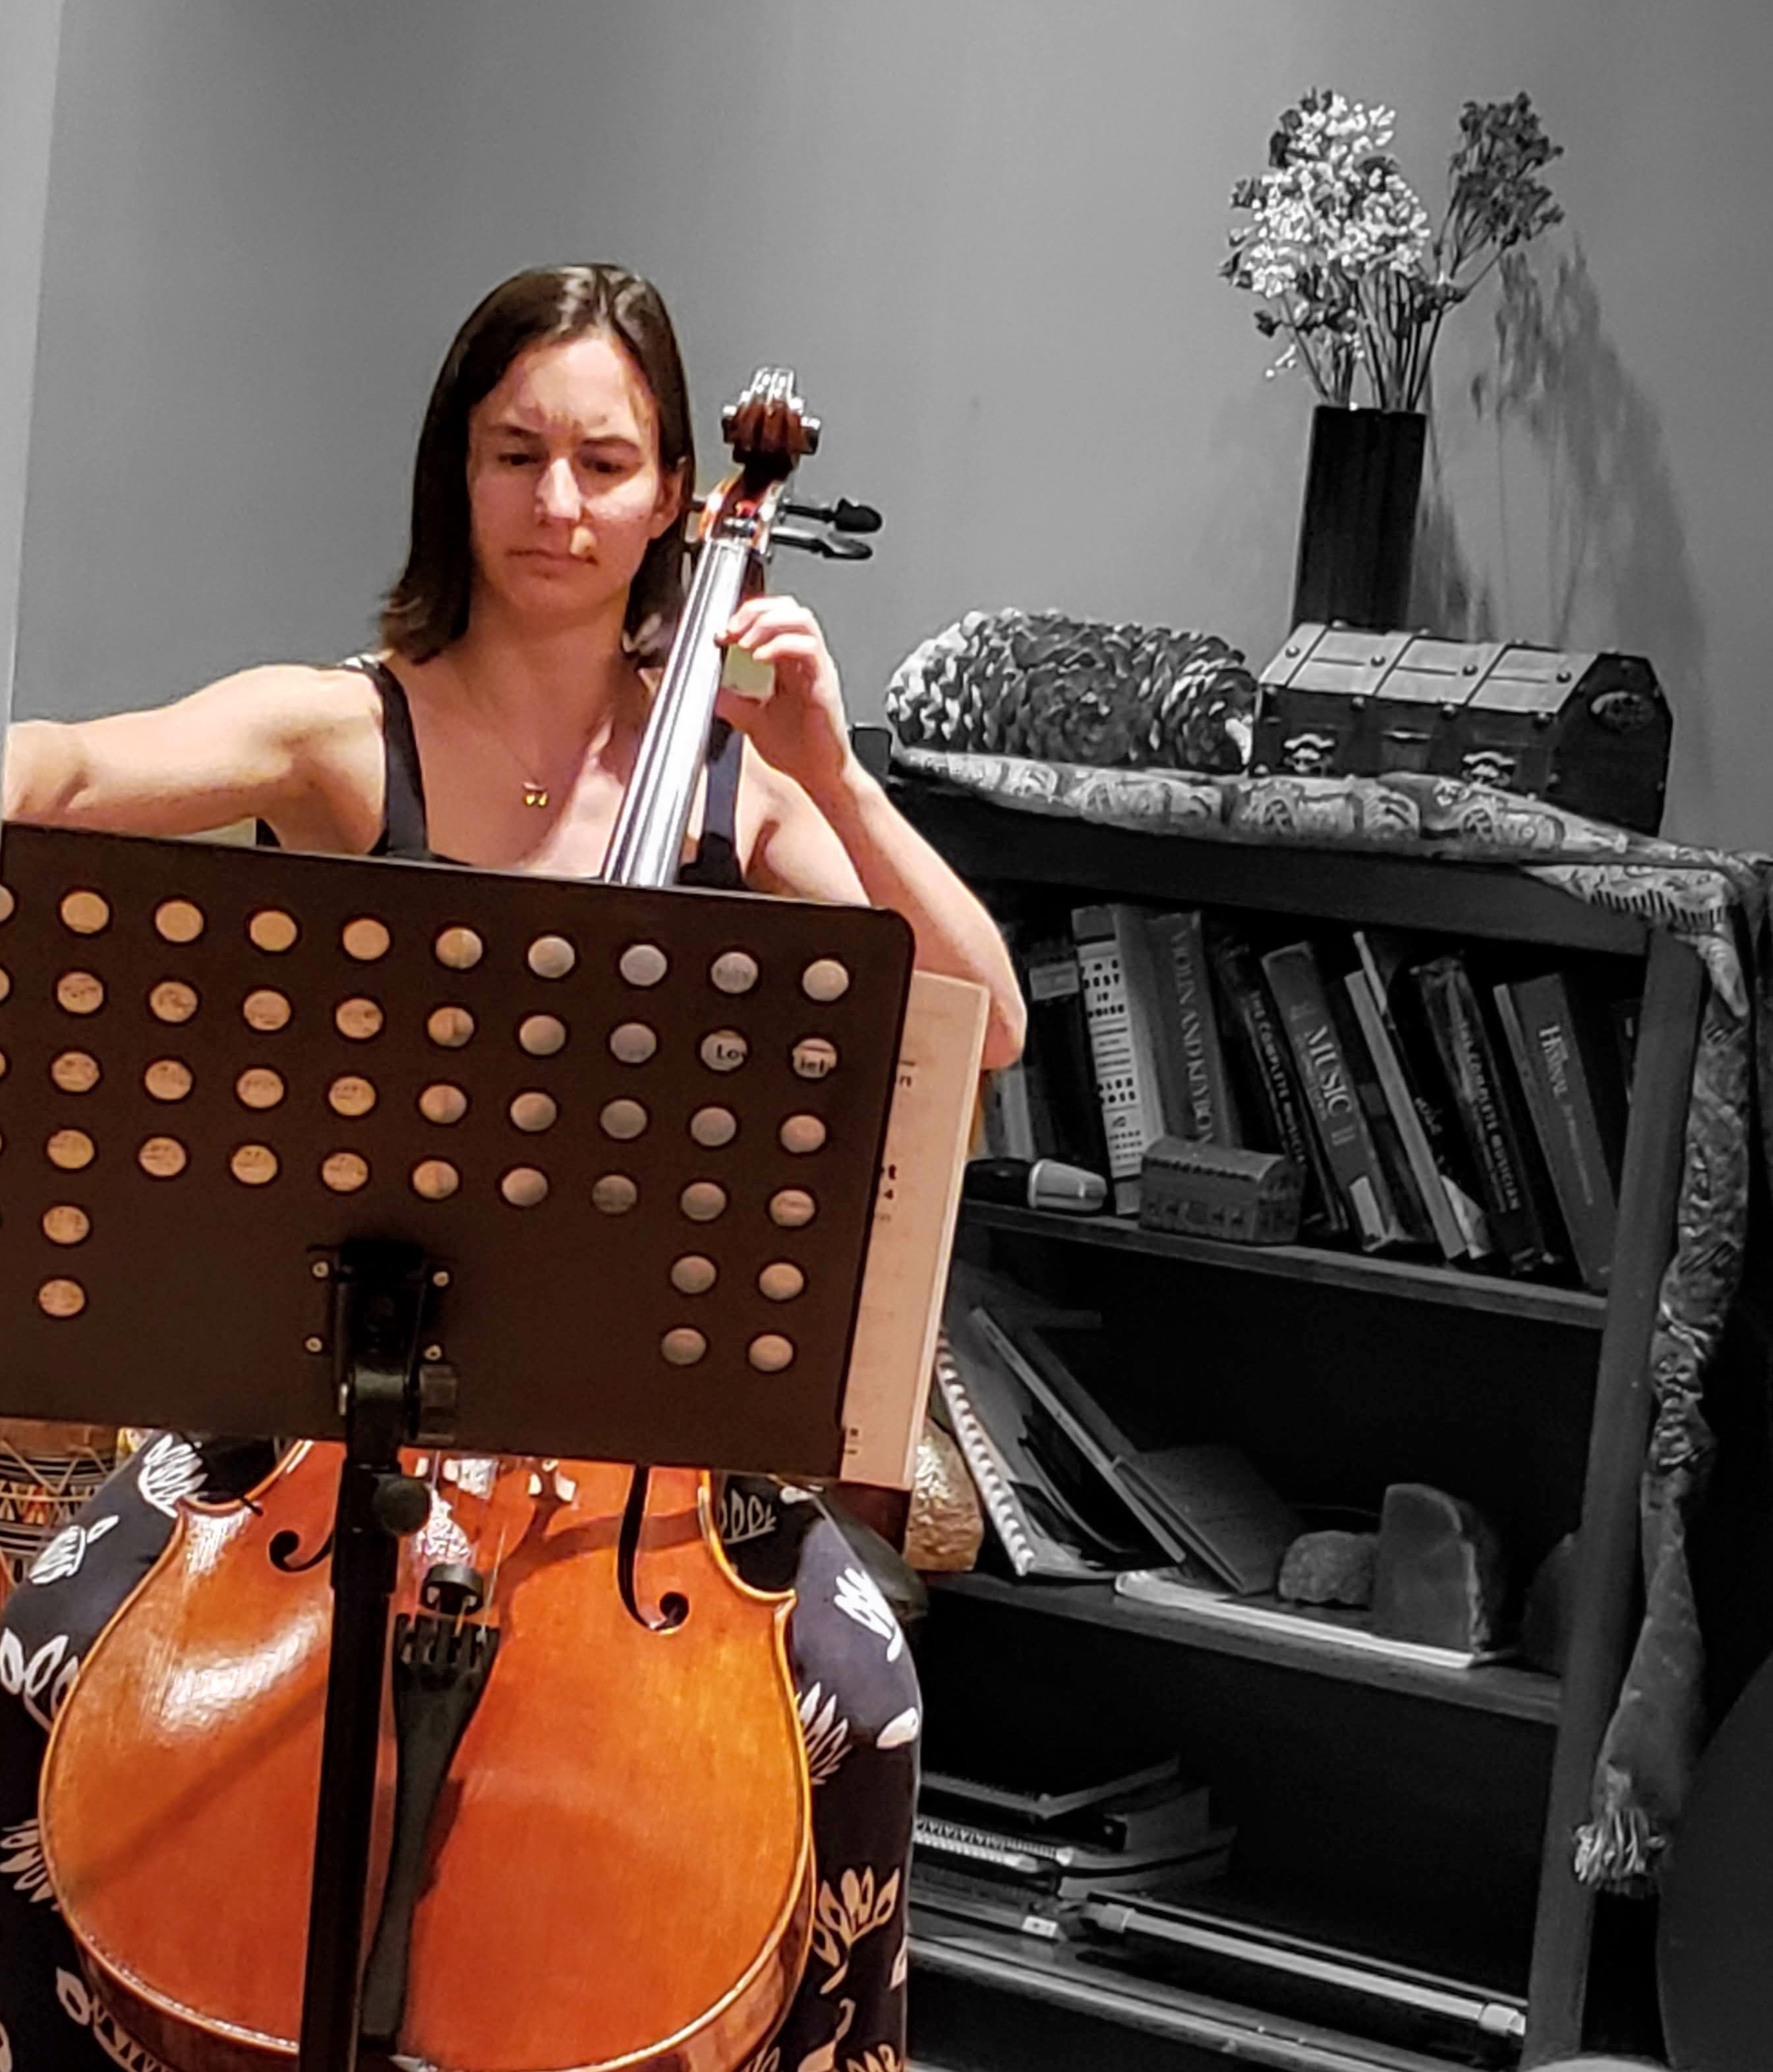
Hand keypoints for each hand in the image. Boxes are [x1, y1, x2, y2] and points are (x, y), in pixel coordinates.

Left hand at [716, 593, 854, 797]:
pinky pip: (808, 648)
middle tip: (731, 630)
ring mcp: (818, 669)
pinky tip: (759, 659)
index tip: (722, 633)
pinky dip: (780, 645)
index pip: (773, 617)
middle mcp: (806, 661)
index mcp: (791, 664)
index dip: (745, 616)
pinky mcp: (824, 683)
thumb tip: (708, 688)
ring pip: (800, 619)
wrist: (821, 776)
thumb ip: (732, 700)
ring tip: (744, 642)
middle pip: (788, 608)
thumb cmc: (798, 750)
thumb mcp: (752, 720)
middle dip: (755, 610)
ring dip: (767, 623)